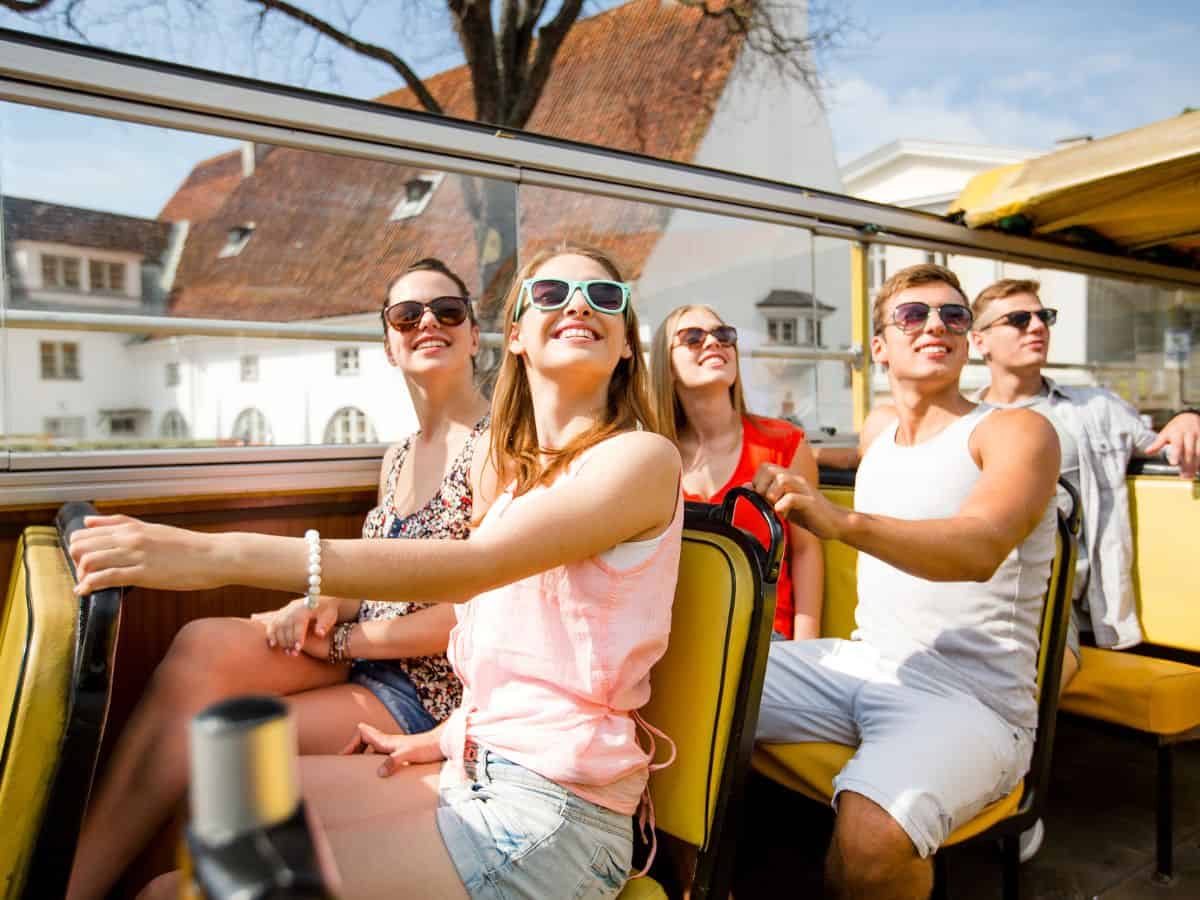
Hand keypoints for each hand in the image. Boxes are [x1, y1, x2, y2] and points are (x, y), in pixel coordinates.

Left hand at [70, 515, 226, 594]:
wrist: (214, 556)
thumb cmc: (188, 546)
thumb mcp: (152, 529)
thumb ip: (120, 524)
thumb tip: (89, 520)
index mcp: (131, 527)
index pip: (85, 532)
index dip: (79, 548)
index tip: (86, 560)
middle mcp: (129, 538)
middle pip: (81, 545)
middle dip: (76, 561)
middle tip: (86, 574)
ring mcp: (136, 555)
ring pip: (89, 560)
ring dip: (82, 575)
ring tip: (88, 584)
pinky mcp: (143, 573)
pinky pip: (106, 577)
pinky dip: (89, 585)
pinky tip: (86, 592)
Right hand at [251, 595, 337, 655]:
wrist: (320, 602)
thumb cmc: (327, 611)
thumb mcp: (330, 616)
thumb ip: (325, 624)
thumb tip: (319, 633)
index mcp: (306, 607)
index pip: (299, 622)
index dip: (298, 636)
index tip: (298, 648)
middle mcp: (293, 608)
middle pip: (286, 626)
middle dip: (289, 641)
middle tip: (293, 654)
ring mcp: (285, 611)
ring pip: (278, 626)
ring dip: (280, 640)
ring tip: (287, 652)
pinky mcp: (280, 615)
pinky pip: (272, 624)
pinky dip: (270, 634)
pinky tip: (272, 645)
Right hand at [340, 722, 444, 775]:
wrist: (443, 745)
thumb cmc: (427, 748)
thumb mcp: (409, 754)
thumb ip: (393, 761)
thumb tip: (379, 772)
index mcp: (385, 740)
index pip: (361, 732)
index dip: (351, 742)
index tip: (345, 756)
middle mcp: (387, 743)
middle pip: (362, 740)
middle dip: (352, 751)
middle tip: (345, 767)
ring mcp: (392, 750)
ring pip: (370, 750)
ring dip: (362, 758)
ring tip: (355, 773)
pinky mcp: (399, 756)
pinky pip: (379, 759)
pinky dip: (373, 765)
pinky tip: (375, 778)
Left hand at [751, 462, 845, 540]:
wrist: (833, 522)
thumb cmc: (807, 512)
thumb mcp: (783, 502)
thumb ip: (766, 493)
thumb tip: (746, 486)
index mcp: (788, 477)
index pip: (764, 467)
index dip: (757, 482)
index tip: (760, 497)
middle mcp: (795, 478)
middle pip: (769, 469)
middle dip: (761, 487)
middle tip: (766, 502)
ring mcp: (804, 488)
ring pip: (780, 480)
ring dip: (771, 495)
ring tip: (774, 507)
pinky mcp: (810, 501)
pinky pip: (792, 497)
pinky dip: (782, 506)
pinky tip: (782, 513)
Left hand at [1146, 412, 1199, 478]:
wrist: (1189, 417)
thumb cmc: (1175, 429)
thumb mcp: (1164, 434)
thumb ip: (1157, 444)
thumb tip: (1147, 452)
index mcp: (1177, 433)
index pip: (1177, 444)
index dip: (1175, 454)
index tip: (1173, 464)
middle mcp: (1189, 435)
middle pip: (1189, 451)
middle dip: (1187, 465)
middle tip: (1184, 476)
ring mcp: (1199, 436)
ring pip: (1199, 452)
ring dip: (1196, 464)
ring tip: (1191, 475)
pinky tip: (1199, 469)